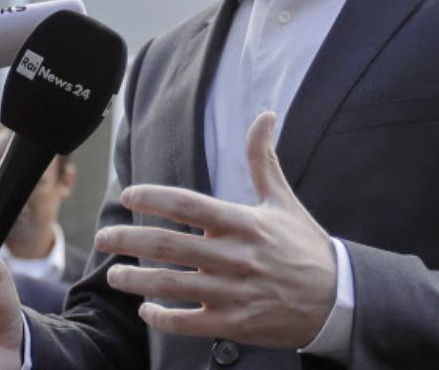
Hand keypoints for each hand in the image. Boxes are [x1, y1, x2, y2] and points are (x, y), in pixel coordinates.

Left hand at [97, 111, 335, 348]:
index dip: (153, 198)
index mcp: (243, 223)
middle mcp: (234, 256)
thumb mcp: (283, 201)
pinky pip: (188, 322)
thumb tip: (264, 115)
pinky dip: (162, 317)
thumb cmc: (305, 247)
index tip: (128, 195)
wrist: (336, 299)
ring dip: (136, 280)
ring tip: (114, 275)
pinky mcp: (234, 323)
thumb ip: (263, 160)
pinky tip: (147, 310)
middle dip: (128, 240)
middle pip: (169, 245)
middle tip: (102, 238)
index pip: (188, 204)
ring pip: (171, 285)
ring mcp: (232, 292)